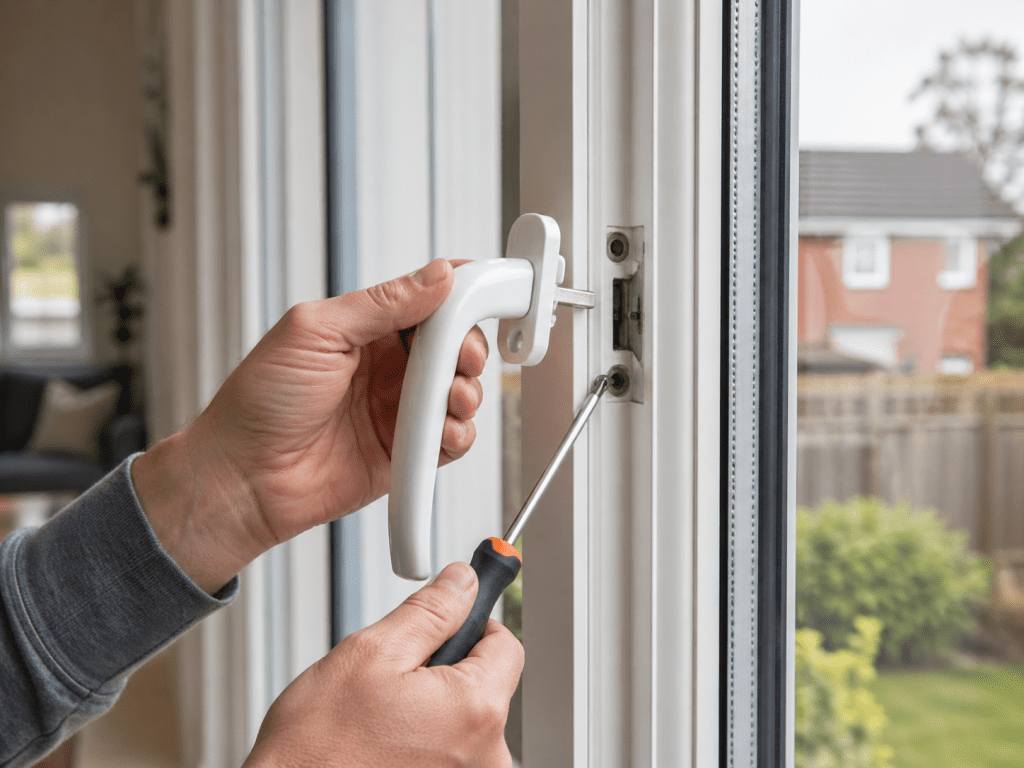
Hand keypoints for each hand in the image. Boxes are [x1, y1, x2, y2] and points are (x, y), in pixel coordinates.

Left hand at [132, 259, 487, 592]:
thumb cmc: (259, 404)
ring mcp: (400, 409)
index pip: (427, 300)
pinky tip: (443, 431)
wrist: (242, 479)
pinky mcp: (408, 452)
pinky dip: (458, 433)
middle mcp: (388, 367)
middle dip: (467, 347)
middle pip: (454, 345)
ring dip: (467, 391)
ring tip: (451, 396)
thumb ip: (382, 303)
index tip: (479, 293)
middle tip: (461, 355)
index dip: (457, 295)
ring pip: (460, 390)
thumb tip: (437, 276)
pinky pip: (452, 439)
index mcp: (366, 328)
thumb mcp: (315, 332)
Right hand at [243, 562, 523, 767]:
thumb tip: (462, 583)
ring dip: (430, 706)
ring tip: (380, 715)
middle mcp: (486, 756)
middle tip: (392, 676)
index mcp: (476, 710)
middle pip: (485, 683)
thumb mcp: (371, 653)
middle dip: (444, 668)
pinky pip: (449, 750)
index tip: (445, 619)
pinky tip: (384, 742)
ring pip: (463, 718)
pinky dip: (423, 738)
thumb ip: (429, 611)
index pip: (506, 645)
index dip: (471, 622)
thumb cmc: (318, 748)